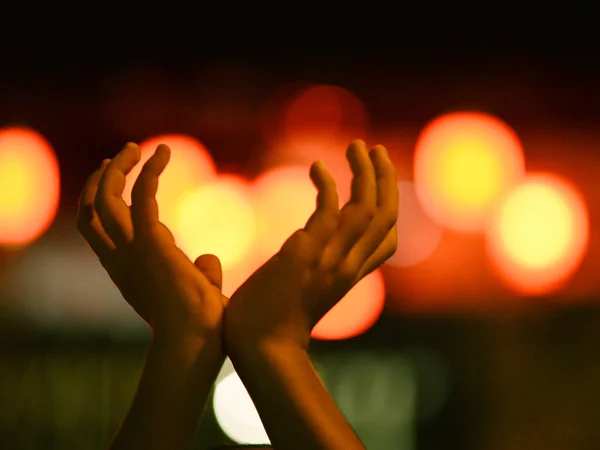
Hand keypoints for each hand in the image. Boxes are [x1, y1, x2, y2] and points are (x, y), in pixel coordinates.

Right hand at [77, 143, 226, 342]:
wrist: (194, 345)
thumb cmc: (200, 328)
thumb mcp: (194, 295)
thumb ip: (199, 274)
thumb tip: (208, 260)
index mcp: (127, 272)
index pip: (102, 231)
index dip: (106, 203)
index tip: (122, 181)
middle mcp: (120, 260)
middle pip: (92, 212)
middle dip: (101, 181)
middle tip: (119, 156)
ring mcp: (131, 251)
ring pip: (104, 200)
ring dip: (116, 169)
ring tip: (135, 147)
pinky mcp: (151, 242)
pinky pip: (143, 195)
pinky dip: (150, 170)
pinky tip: (163, 151)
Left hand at [224, 139, 397, 350]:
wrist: (260, 352)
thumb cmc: (270, 328)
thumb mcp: (299, 293)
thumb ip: (307, 269)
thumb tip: (297, 247)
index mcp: (349, 278)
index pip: (387, 241)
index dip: (388, 208)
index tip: (376, 181)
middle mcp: (349, 267)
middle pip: (388, 216)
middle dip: (386, 179)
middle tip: (372, 150)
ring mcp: (332, 261)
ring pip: (369, 208)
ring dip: (366, 172)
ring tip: (358, 146)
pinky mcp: (308, 255)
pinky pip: (331, 210)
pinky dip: (328, 184)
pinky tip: (317, 168)